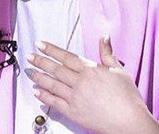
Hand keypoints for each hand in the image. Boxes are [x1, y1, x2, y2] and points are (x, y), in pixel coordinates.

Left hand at [26, 36, 158, 133]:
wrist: (128, 121)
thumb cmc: (127, 97)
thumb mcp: (119, 70)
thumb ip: (108, 53)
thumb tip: (104, 37)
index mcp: (90, 70)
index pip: (66, 57)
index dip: (52, 50)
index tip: (40, 45)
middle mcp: (80, 82)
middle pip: (56, 69)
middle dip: (41, 61)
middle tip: (30, 56)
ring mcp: (75, 97)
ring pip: (52, 84)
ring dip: (39, 77)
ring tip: (29, 72)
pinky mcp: (73, 112)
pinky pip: (55, 102)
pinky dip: (44, 96)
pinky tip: (37, 92)